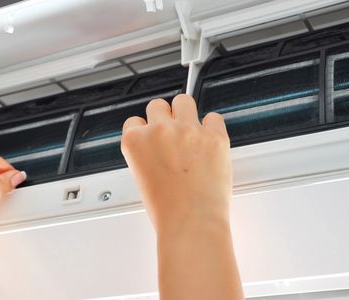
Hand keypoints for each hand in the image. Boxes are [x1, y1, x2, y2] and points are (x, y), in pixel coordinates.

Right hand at [121, 94, 242, 299]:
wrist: (192, 223)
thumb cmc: (167, 210)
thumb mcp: (142, 179)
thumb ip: (146, 155)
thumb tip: (159, 147)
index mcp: (135, 142)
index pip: (134, 121)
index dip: (145, 130)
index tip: (152, 138)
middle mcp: (159, 131)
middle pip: (158, 105)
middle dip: (164, 118)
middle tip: (172, 134)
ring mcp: (187, 130)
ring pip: (184, 101)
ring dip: (186, 113)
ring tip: (191, 130)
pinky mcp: (214, 135)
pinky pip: (214, 117)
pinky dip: (212, 126)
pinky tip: (209, 140)